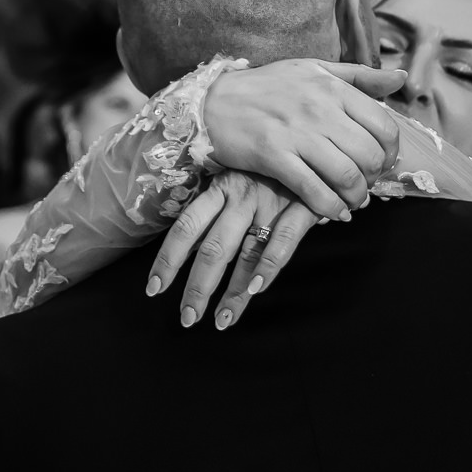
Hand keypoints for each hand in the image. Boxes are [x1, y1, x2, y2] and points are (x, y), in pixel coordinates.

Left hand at [146, 170, 324, 330]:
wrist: (317, 150)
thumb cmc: (269, 171)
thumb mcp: (237, 184)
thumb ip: (217, 214)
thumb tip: (189, 250)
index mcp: (219, 189)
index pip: (185, 227)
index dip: (168, 260)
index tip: (154, 288)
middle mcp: (240, 196)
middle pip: (213, 248)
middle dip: (197, 288)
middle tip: (187, 318)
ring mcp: (270, 203)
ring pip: (245, 253)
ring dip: (233, 292)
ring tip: (222, 320)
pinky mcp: (301, 207)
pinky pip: (284, 242)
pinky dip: (269, 268)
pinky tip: (257, 291)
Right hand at [202, 59, 405, 219]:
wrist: (211, 102)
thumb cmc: (266, 86)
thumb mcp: (313, 70)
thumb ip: (360, 76)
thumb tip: (402, 78)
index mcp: (332, 87)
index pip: (384, 125)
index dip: (391, 151)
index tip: (381, 161)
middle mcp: (318, 109)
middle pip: (369, 155)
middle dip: (374, 177)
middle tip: (365, 183)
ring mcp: (296, 134)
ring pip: (346, 176)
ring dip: (356, 197)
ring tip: (352, 200)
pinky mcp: (273, 156)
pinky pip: (313, 190)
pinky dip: (330, 207)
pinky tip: (332, 211)